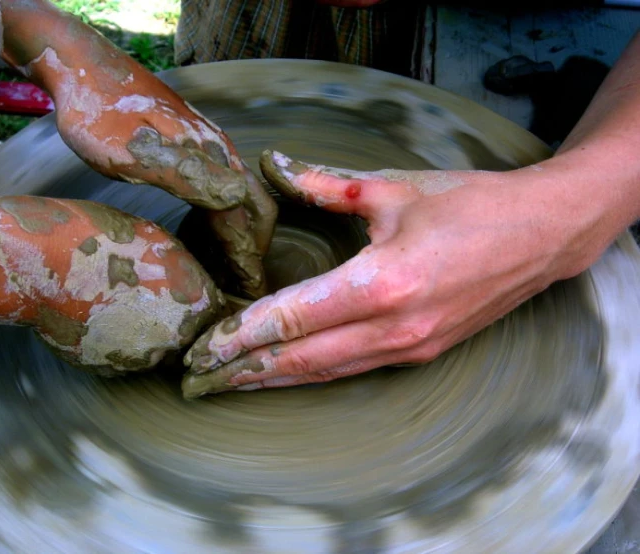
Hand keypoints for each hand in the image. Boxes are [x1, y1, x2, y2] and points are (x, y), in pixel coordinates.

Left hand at [0, 0, 276, 297]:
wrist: (82, 69)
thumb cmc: (100, 114)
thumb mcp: (134, 153)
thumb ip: (185, 175)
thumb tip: (235, 201)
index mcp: (211, 157)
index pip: (246, 216)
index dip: (248, 257)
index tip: (250, 291)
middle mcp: (217, 153)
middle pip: (253, 208)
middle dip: (252, 249)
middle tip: (244, 286)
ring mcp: (205, 150)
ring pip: (236, 200)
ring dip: (234, 237)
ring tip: (226, 273)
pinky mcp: (190, 148)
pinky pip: (216, 191)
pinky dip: (216, 221)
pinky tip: (199, 238)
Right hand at [0, 197, 222, 375]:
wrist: (43, 261)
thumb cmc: (101, 238)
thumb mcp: (160, 244)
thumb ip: (188, 274)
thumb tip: (199, 293)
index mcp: (196, 300)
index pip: (221, 315)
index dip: (205, 306)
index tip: (193, 301)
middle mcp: (176, 337)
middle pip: (191, 339)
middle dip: (179, 324)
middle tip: (151, 301)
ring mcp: (143, 359)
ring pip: (157, 353)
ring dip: (148, 337)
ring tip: (119, 306)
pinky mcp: (110, 371)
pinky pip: (125, 361)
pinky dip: (119, 346)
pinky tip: (99, 318)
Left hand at [180, 150, 604, 397]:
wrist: (541, 235)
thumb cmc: (470, 205)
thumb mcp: (392, 188)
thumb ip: (324, 184)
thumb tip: (273, 166)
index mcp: (383, 283)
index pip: (292, 318)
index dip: (242, 334)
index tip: (203, 347)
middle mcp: (393, 327)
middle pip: (300, 360)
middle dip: (244, 371)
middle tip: (198, 380)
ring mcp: (409, 346)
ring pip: (324, 372)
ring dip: (273, 380)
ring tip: (230, 384)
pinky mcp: (420, 351)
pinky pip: (352, 369)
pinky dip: (312, 374)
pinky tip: (286, 373)